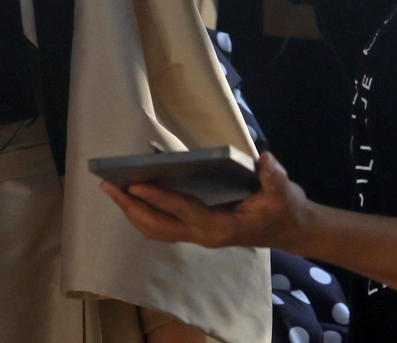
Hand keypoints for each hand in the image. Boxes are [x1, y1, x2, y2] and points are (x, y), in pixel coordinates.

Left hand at [99, 152, 315, 251]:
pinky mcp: (196, 231)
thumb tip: (264, 160)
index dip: (158, 198)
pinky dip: (143, 213)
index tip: (134, 184)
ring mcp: (198, 235)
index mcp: (221, 226)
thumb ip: (275, 177)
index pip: (183, 210)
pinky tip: (132, 197)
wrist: (290, 230)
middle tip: (107, 186)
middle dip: (131, 207)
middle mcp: (204, 234)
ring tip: (111, 190)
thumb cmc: (284, 209)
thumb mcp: (285, 192)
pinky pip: (161, 227)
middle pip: (158, 226)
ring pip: (156, 230)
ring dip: (132, 212)